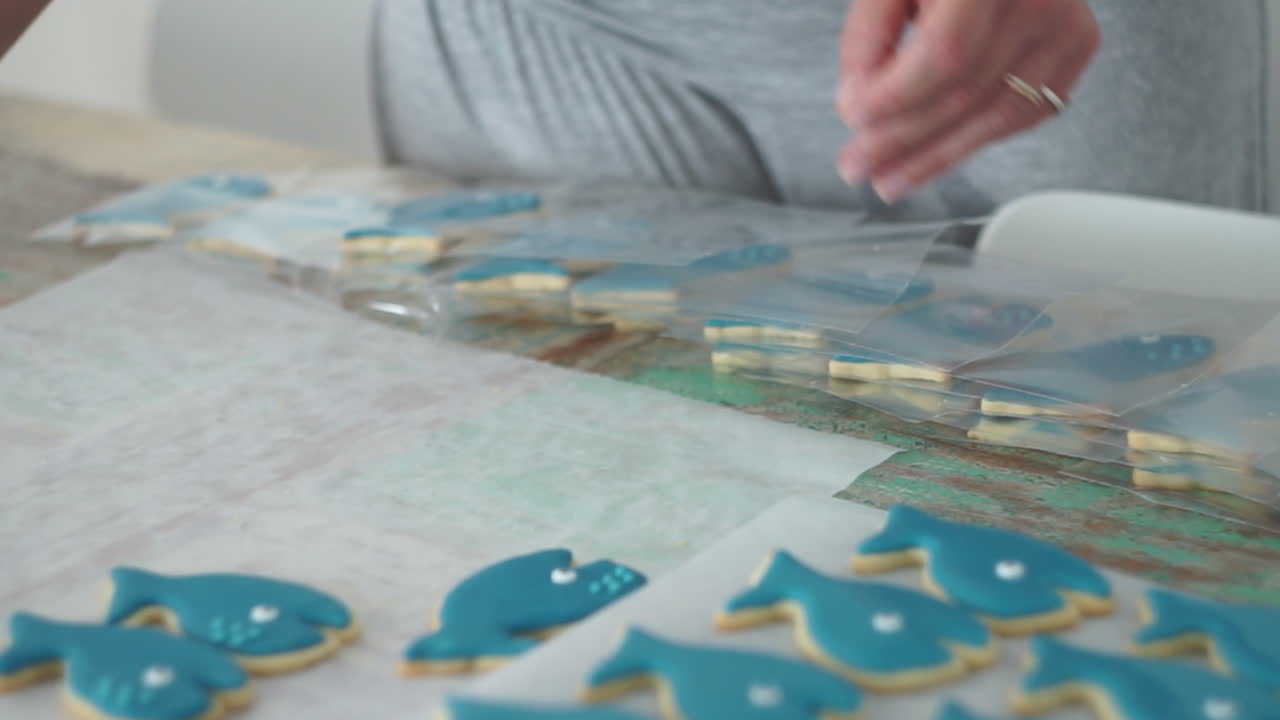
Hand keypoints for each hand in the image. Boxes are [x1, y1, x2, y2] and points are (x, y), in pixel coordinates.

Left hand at [835, 0, 1100, 202]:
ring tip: (888, 180)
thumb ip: (869, 33)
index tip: (853, 117)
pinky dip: (973, 141)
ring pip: (994, 116)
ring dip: (934, 159)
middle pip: (965, 93)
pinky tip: (933, 158)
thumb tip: (858, 103)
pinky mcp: (1077, 45)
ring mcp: (1066, 23)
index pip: (945, 55)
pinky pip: (1023, 114)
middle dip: (901, 141)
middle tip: (857, 164)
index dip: (896, 98)